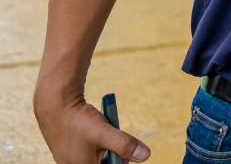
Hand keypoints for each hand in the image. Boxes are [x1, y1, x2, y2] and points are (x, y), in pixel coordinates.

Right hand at [34, 91, 149, 163]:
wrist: (54, 104)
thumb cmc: (78, 120)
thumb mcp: (104, 132)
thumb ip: (124, 145)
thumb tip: (146, 156)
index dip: (121, 160)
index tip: (127, 150)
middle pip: (104, 163)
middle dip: (114, 152)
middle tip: (115, 135)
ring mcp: (69, 158)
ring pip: (97, 155)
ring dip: (106, 143)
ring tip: (103, 128)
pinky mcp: (67, 148)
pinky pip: (88, 147)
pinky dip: (97, 138)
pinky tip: (94, 126)